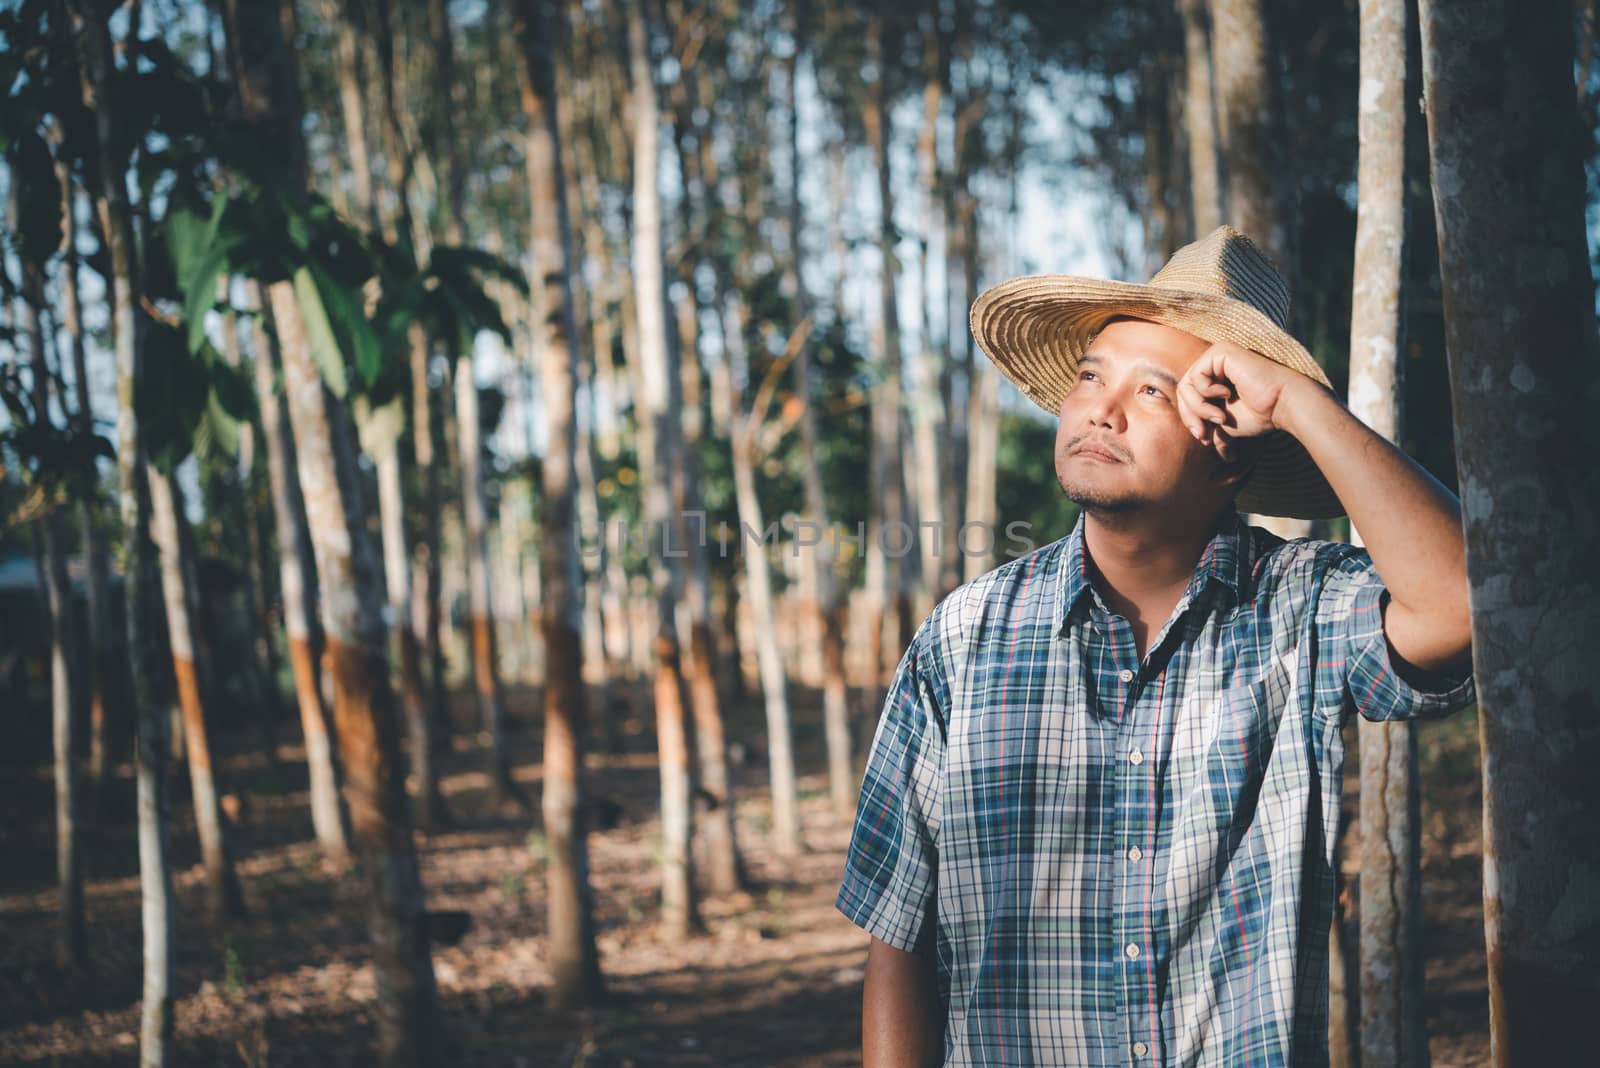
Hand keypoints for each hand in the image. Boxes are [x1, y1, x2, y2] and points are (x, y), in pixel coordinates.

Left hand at [1176, 339, 1310, 462]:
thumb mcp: (1227, 425)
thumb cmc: (1260, 414)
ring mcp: (1217, 356)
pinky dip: (1206, 392)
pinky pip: (1197, 375)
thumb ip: (1212, 429)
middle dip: (1191, 416)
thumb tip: (1206, 444)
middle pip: (1183, 391)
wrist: (1282, 405)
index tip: (1204, 439)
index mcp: (1214, 378)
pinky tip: (1227, 394)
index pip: (1187, 398)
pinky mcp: (1221, 352)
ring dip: (1199, 408)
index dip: (1190, 420)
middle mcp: (1214, 364)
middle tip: (1204, 434)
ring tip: (1220, 418)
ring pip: (1186, 385)